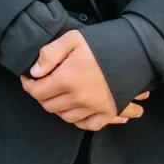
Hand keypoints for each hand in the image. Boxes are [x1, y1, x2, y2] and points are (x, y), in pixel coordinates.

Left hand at [20, 31, 146, 131]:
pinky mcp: (108, 112)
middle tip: (43, 84)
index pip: (37, 91)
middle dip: (42, 95)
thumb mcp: (73, 39)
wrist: (135, 50)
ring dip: (58, 107)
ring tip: (59, 95)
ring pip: (65, 117)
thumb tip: (35, 72)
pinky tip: (76, 109)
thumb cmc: (102, 42)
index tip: (28, 78)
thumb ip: (50, 54)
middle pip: (49, 106)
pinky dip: (79, 120)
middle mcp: (79, 98)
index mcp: (67, 79)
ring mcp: (94, 107)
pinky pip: (88, 125)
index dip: (28, 85)